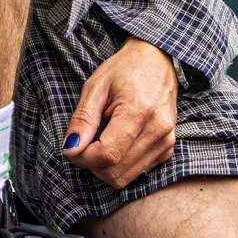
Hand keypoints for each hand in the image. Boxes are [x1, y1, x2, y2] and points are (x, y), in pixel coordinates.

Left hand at [63, 38, 178, 188]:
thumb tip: (71, 149)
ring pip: (126, 177)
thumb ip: (83, 120)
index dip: (84, 157)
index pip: (108, 155)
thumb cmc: (125, 69)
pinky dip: (121, 164)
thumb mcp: (96, 87)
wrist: (157, 60)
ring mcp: (166, 141)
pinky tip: (117, 142)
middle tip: (84, 143)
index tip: (73, 146)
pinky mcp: (167, 148)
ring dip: (105, 167)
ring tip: (100, 141)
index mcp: (139, 111)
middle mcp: (158, 130)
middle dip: (92, 164)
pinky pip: (138, 171)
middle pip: (116, 172)